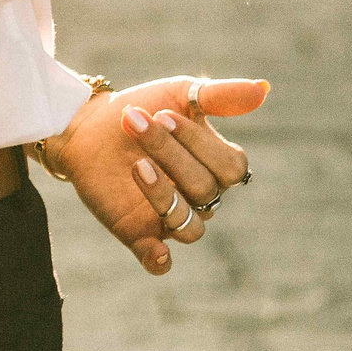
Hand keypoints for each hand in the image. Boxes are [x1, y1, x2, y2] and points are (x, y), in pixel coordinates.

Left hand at [52, 74, 267, 274]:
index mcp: (216, 166)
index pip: (230, 167)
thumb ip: (221, 96)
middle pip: (204, 189)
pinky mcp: (138, 234)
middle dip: (170, 154)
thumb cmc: (143, 107)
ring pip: (189, 226)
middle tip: (134, 122)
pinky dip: (161, 260)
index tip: (164, 114)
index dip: (200, 144)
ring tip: (137, 165)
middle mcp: (200, 197)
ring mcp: (170, 218)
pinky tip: (158, 251)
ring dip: (164, 197)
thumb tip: (263, 89)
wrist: (88, 123)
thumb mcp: (180, 94)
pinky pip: (158, 261)